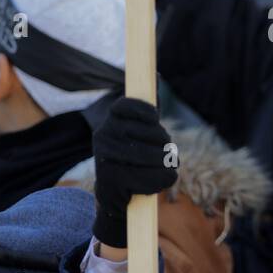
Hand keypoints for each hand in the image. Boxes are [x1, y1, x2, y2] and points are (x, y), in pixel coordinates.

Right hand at [92, 97, 177, 248]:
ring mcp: (105, 158)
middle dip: (167, 147)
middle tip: (166, 155)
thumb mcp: (139, 132)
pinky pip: (152, 178)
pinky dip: (161, 182)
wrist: (113, 197)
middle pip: (155, 134)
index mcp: (111, 120)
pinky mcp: (111, 180)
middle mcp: (104, 135)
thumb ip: (148, 109)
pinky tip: (156, 184)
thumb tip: (159, 75)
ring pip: (157, 157)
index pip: (129, 105)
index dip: (147, 111)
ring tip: (166, 170)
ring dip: (169, 167)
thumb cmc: (133, 160)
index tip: (155, 119)